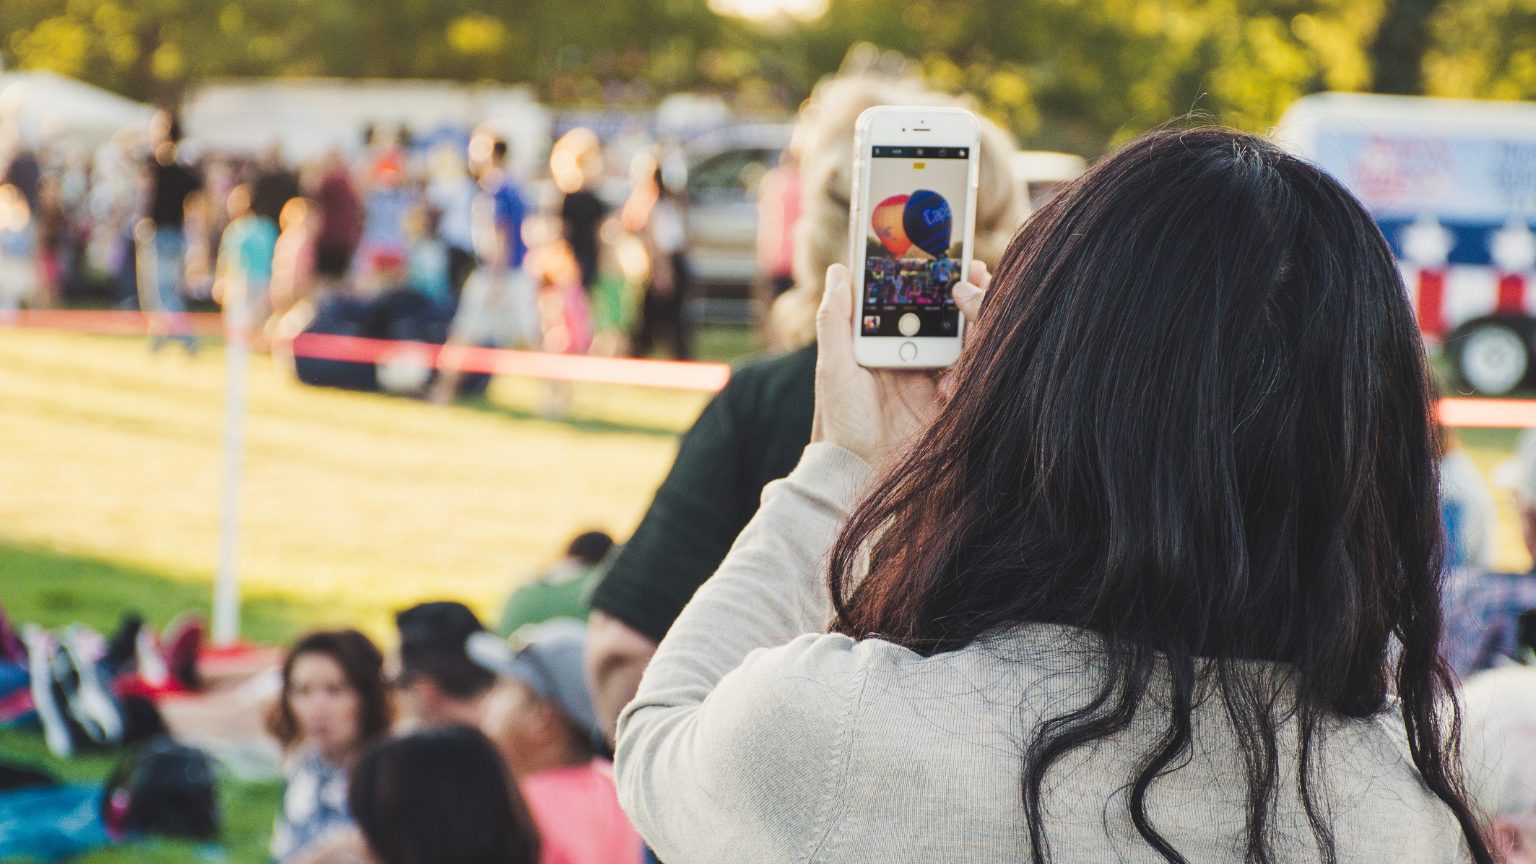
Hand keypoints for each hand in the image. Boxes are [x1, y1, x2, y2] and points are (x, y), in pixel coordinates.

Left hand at [811, 261, 989, 471]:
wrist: (858, 475)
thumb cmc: (839, 423)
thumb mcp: (833, 367)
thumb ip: (836, 320)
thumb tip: (838, 270)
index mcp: (885, 347)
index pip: (912, 305)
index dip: (928, 280)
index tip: (941, 253)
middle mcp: (912, 360)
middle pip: (944, 318)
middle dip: (962, 292)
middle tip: (973, 266)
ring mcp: (933, 381)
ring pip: (964, 341)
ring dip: (975, 317)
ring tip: (981, 293)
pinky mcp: (950, 405)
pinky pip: (972, 375)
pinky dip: (975, 359)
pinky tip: (970, 348)